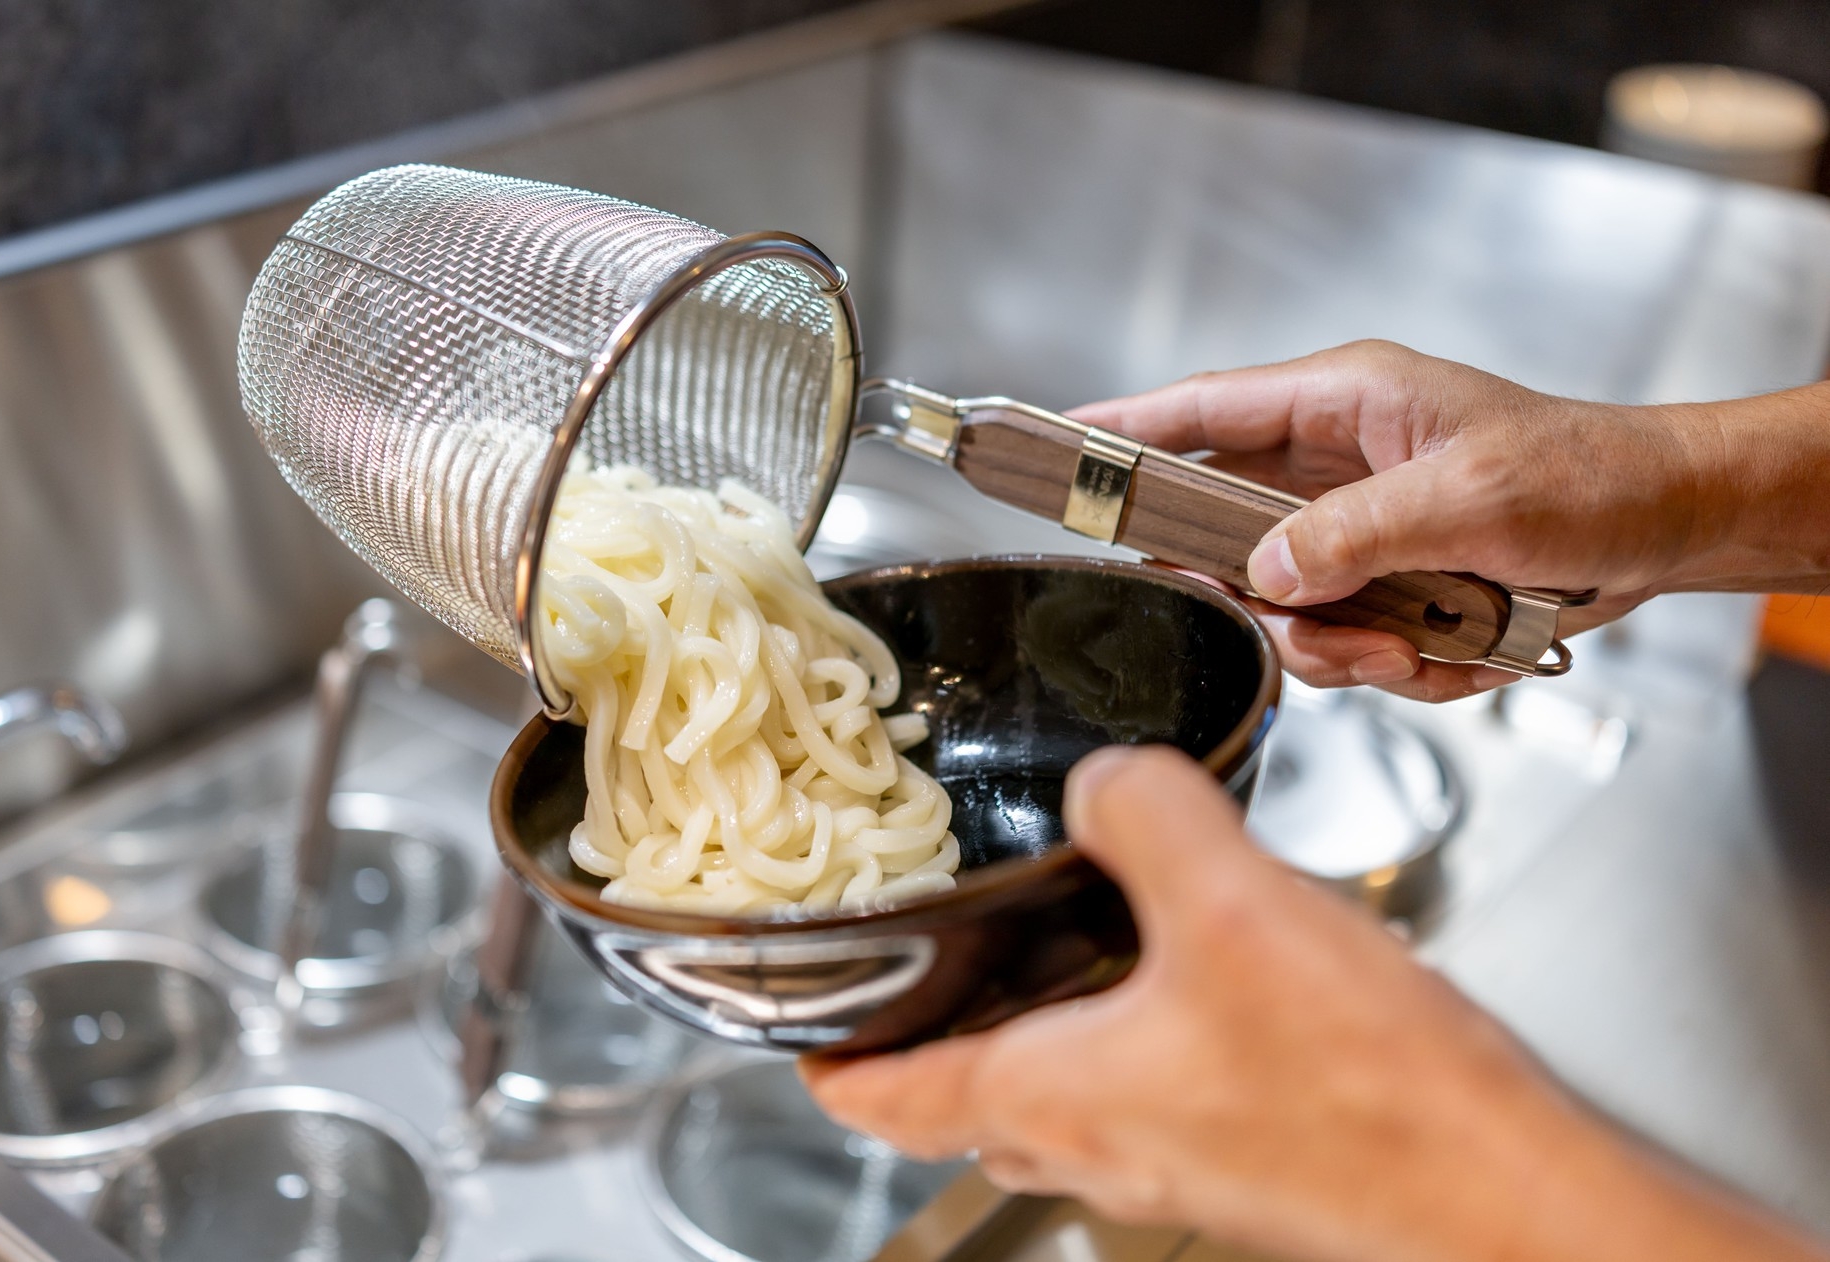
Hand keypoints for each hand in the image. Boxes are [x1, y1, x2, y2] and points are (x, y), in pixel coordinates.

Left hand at [799, 746, 1829, 1261]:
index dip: (821, 1052)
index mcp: (1047, 1096)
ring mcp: (1169, 1158)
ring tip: (1052, 925)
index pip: (878, 1095)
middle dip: (935, 1023)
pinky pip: (1150, 1083)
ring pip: (1059, 1088)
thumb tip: (1108, 783)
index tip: (794, 1017)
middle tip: (925, 947)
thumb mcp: (1230, 903)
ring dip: (1039, 1017)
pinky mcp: (1243, 1150)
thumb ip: (1147, 815)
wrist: (1502, 1191)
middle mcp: (1095, 1144)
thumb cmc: (1365, 1093)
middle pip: (965, 1091)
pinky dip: (1134, 1023)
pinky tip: (1192, 953)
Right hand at [1065, 340, 1829, 700]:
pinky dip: (1394, 666)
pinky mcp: (1384, 585)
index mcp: (1345, 403)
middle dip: (1260, 596)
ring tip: (1411, 646)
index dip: (1122, 430)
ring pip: (1280, 607)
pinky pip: (1342, 643)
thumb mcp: (1474, 498)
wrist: (1669, 527)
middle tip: (1297, 620)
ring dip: (1341, 647)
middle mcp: (1335, 464)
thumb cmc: (1592, 474)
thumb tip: (1268, 573)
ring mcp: (1356, 529)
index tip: (1057, 450)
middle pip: (1225, 533)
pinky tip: (1452, 651)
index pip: (1202, 410)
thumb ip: (1356, 532)